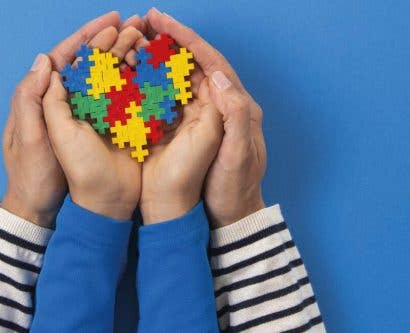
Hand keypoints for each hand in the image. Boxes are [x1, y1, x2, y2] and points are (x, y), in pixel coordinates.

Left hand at [42, 25, 145, 220]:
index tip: (111, 20)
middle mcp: (82, 103)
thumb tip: (47, 62)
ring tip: (147, 40)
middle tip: (136, 24)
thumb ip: (41, 100)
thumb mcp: (46, 137)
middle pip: (97, 64)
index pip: (71, 60)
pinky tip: (154, 69)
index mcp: (59, 101)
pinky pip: (132, 97)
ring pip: (116, 77)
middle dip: (114, 41)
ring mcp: (105, 113)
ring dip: (130, 57)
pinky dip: (142, 81)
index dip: (89, 37)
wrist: (97, 201)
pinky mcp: (124, 124)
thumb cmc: (65, 172)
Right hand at [144, 9, 265, 227]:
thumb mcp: (237, 155)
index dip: (188, 40)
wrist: (228, 214)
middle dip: (173, 41)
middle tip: (146, 22)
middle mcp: (223, 105)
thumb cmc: (234, 188)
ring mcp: (206, 117)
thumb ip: (234, 114)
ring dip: (163, 59)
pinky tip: (139, 76)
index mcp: (238, 107)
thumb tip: (216, 74)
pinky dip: (157, 84)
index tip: (162, 21)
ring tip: (138, 41)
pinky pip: (174, 100)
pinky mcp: (192, 128)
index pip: (213, 63)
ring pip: (184, 79)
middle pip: (197, 64)